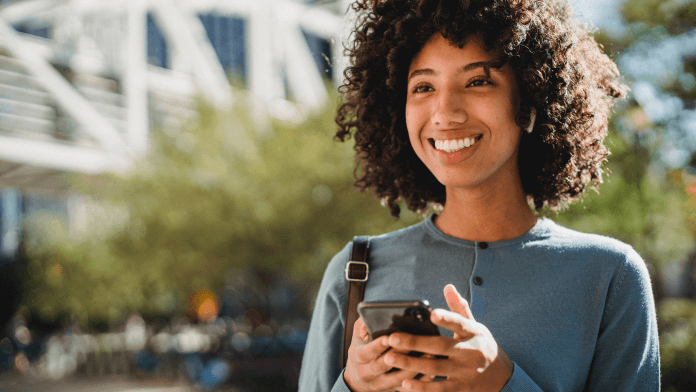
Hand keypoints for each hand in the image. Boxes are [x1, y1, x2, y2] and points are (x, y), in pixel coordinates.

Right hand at [344, 317, 426, 391]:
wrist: (358, 379)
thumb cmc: (362, 349)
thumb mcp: (357, 337)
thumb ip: (363, 325)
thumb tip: (373, 316)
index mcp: (358, 357)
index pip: (367, 352)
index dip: (378, 345)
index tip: (389, 337)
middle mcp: (367, 373)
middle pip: (383, 365)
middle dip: (400, 354)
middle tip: (415, 342)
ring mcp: (379, 384)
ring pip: (397, 379)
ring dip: (414, 368)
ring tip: (430, 354)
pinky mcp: (391, 390)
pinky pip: (406, 388)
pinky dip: (420, 381)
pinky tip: (433, 371)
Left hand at [384, 284, 513, 391]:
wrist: (503, 378)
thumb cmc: (482, 347)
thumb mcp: (476, 327)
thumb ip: (459, 309)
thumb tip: (448, 286)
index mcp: (473, 333)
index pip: (459, 323)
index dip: (447, 318)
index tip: (433, 314)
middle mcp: (470, 352)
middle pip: (440, 346)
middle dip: (415, 343)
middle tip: (392, 338)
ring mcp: (466, 373)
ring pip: (435, 368)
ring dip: (411, 364)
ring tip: (389, 358)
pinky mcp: (462, 389)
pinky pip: (440, 389)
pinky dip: (422, 388)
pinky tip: (405, 384)